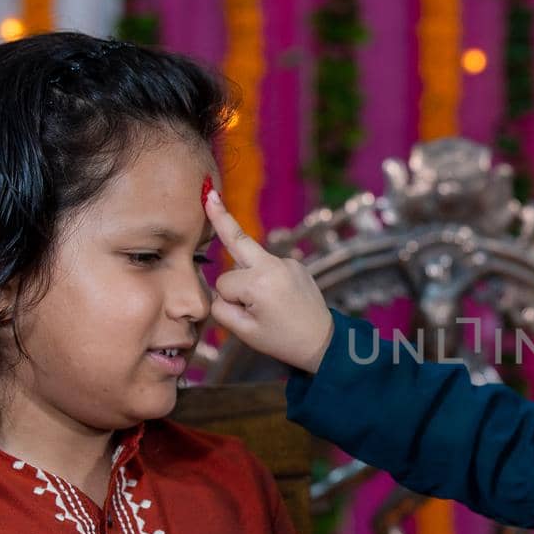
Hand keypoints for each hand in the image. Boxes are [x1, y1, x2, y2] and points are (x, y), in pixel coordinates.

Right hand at [203, 190, 335, 373]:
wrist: (323, 341)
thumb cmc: (281, 340)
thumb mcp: (244, 331)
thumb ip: (221, 308)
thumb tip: (219, 288)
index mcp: (260, 282)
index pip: (224, 282)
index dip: (228, 300)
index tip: (246, 316)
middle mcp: (275, 265)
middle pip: (238, 239)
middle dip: (222, 218)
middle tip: (209, 193)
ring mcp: (288, 262)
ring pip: (251, 262)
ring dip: (250, 275)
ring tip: (269, 303)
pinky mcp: (297, 264)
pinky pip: (268, 267)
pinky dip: (266, 279)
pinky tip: (280, 297)